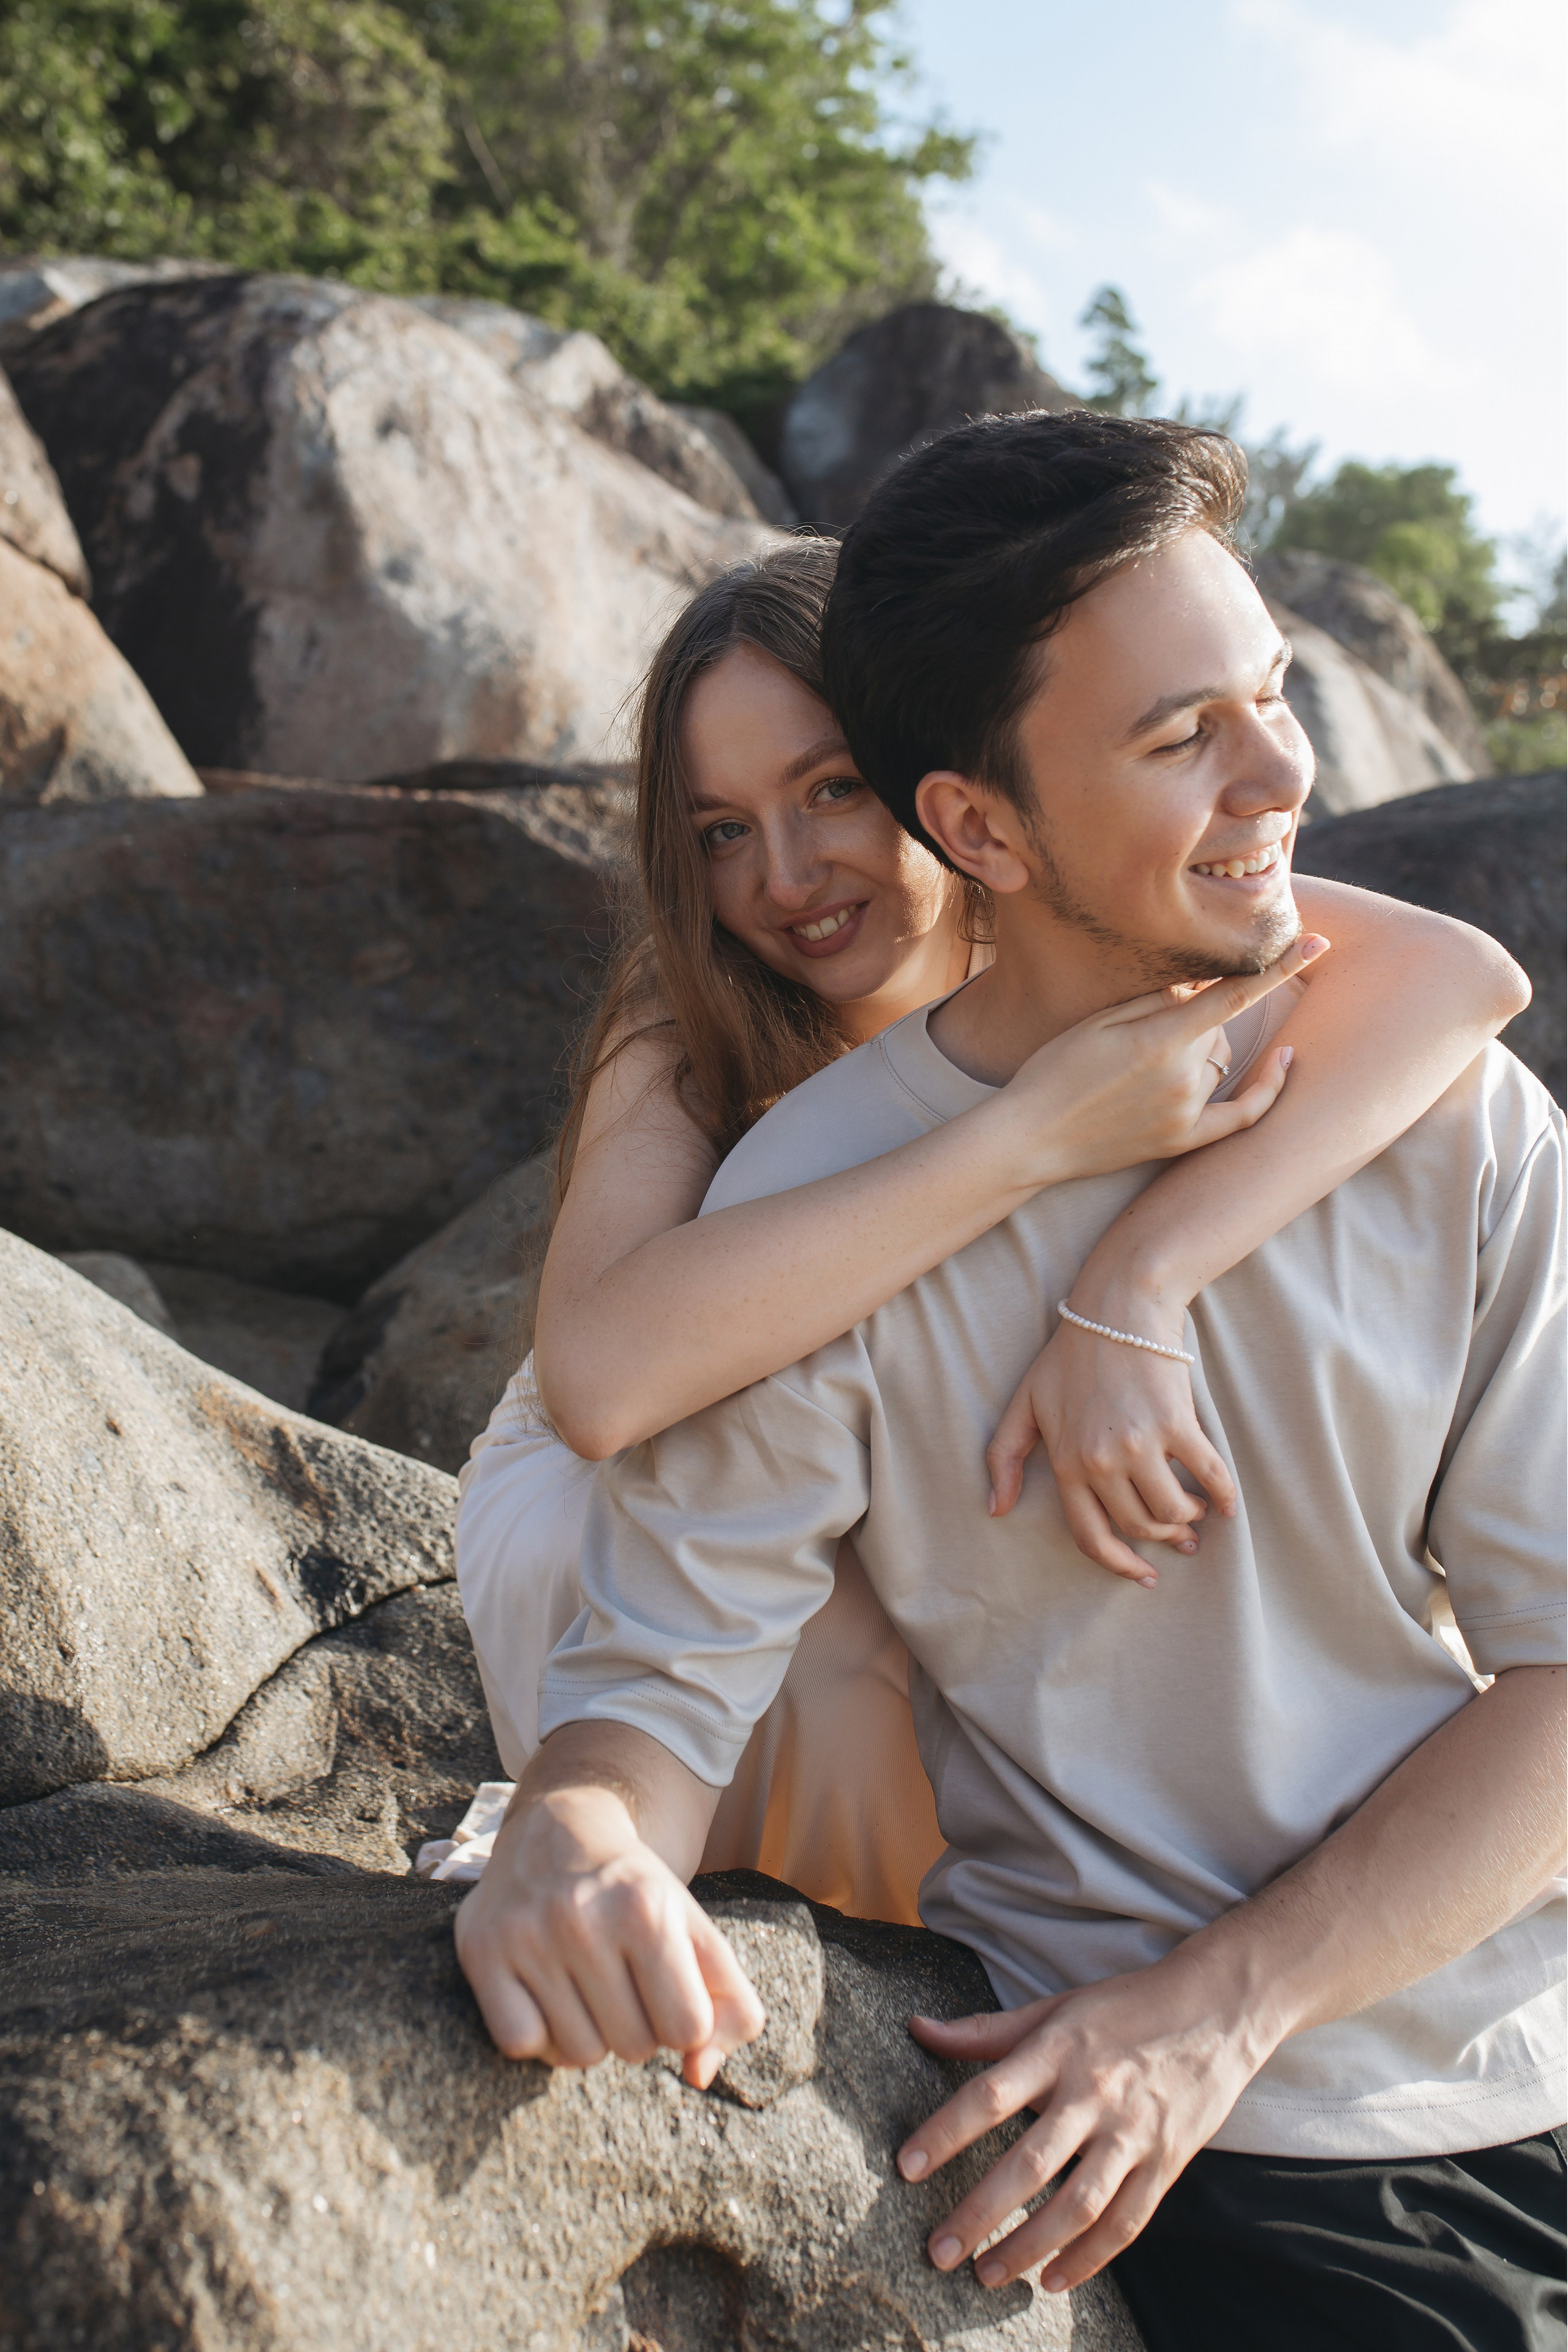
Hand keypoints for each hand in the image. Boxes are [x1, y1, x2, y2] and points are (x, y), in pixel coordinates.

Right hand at [454, 1782, 764, 2085]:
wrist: (559, 1829)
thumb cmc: (637, 1896)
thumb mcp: (699, 1932)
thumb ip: (732, 2008)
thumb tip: (700, 2076)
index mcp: (647, 1908)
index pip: (688, 2030)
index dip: (683, 2020)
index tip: (667, 1987)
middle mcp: (583, 1916)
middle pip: (633, 2047)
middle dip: (636, 2026)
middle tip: (621, 1978)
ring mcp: (527, 1933)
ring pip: (578, 2055)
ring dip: (588, 2034)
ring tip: (584, 1984)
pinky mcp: (482, 1949)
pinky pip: (520, 2044)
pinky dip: (538, 2035)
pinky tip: (544, 1995)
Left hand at [896, 1953, 1272, 2293]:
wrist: (1218, 2008)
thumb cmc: (1124, 2007)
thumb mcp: (1055, 2008)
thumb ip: (986, 2030)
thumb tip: (917, 2029)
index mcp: (1058, 2049)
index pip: (990, 2095)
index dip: (945, 2132)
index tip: (905, 2168)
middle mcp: (1094, 2093)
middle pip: (1030, 2163)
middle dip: (979, 2213)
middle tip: (939, 2251)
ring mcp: (1134, 2132)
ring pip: (1077, 2204)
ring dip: (1029, 2247)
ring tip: (988, 2274)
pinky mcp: (1167, 2162)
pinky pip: (1126, 2222)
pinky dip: (1089, 2258)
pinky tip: (1053, 2278)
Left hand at [987, 1290, 1236, 1584]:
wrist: (1118, 1307)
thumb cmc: (1070, 1355)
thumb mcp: (1024, 1403)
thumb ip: (1005, 1456)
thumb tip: (996, 1509)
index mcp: (1066, 1462)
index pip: (1091, 1536)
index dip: (1119, 1564)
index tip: (1142, 1575)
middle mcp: (1101, 1461)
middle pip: (1138, 1526)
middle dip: (1160, 1537)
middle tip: (1178, 1536)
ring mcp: (1140, 1444)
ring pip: (1173, 1509)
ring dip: (1188, 1518)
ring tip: (1194, 1511)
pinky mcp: (1178, 1424)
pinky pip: (1209, 1475)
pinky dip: (1223, 1496)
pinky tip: (1227, 1505)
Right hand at [996, 936, 1325, 1190]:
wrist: (1028, 1138)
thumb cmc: (1055, 1071)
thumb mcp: (1099, 1021)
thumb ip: (1155, 1000)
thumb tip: (1201, 984)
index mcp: (1160, 1040)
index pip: (1235, 994)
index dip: (1280, 965)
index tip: (1317, 940)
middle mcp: (1182, 1077)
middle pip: (1216, 1030)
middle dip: (1192, 1020)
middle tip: (1137, 1035)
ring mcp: (1185, 1113)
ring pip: (1219, 1063)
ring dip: (1199, 1053)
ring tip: (1141, 1067)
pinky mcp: (1181, 1141)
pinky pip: (1240, 1115)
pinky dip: (1265, 1090)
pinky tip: (1284, 1062)